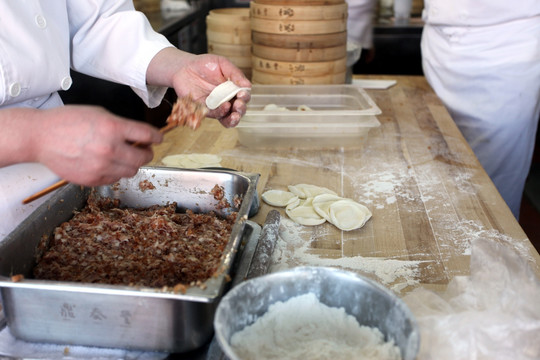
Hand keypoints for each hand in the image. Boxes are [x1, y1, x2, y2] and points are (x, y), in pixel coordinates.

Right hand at [29, 106, 162, 185]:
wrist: (40, 137)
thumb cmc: (68, 121)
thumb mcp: (99, 114)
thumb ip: (121, 126)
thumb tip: (140, 137)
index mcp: (113, 128)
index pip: (147, 135)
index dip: (156, 137)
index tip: (159, 138)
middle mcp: (109, 149)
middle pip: (143, 158)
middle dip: (147, 153)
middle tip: (144, 149)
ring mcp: (101, 166)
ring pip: (131, 171)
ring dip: (132, 164)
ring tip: (125, 156)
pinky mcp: (92, 179)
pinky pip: (115, 178)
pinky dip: (116, 171)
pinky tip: (109, 163)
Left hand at [147, 49, 250, 127]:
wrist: (184, 68)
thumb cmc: (205, 65)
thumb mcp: (222, 64)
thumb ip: (235, 74)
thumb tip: (248, 85)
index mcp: (233, 89)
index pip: (244, 97)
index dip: (245, 97)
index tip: (242, 94)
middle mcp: (227, 99)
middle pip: (238, 110)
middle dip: (241, 109)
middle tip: (238, 104)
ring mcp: (216, 106)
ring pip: (228, 118)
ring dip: (233, 119)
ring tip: (235, 115)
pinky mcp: (205, 110)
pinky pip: (214, 115)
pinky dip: (220, 114)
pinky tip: (223, 108)